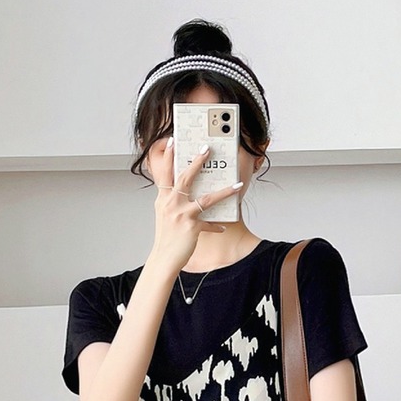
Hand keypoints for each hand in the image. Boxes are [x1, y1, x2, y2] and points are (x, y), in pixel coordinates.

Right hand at [150, 136, 242, 274]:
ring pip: (206, 198)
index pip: (165, 173)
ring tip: (237, 185)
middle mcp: (171, 204)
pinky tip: (223, 225)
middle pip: (185, 178)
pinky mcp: (191, 227)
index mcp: (163, 199)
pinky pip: (209, 223)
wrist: (163, 259)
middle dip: (197, 162)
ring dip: (225, 192)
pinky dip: (216, 225)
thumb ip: (172, 202)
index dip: (169, 156)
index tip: (173, 141)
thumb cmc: (166, 238)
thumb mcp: (165, 216)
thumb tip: (185, 194)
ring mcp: (181, 215)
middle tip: (206, 149)